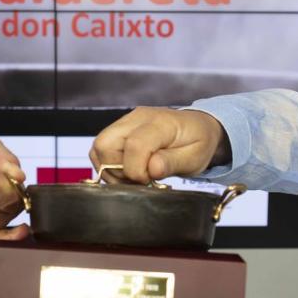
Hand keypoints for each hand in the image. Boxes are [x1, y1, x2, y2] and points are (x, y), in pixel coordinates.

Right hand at [90, 107, 227, 183]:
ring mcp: (126, 121)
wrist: (198, 127)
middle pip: (105, 144)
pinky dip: (108, 164)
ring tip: (134, 176)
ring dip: (111, 169)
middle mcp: (137, 117)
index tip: (148, 180)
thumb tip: (151, 169)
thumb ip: (172, 162)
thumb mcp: (195, 157)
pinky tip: (127, 171)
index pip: (134, 146)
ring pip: (99, 147)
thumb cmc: (198, 142)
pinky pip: (101, 148)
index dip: (136, 171)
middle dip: (118, 170)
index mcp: (160, 123)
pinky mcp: (119, 129)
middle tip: (139, 179)